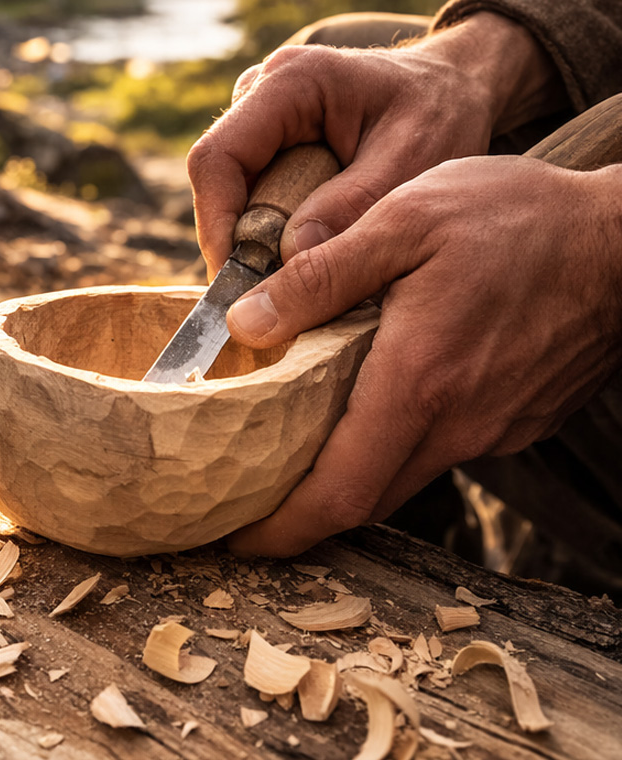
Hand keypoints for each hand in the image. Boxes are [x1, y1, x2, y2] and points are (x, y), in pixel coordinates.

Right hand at [188, 13, 565, 279]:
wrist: (459, 90)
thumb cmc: (442, 115)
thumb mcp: (413, 162)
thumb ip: (353, 207)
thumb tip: (291, 259)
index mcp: (291, 82)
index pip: (218, 157)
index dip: (215, 224)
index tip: (239, 282)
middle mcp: (263, 93)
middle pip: (219, 179)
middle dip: (238, 241)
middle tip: (273, 295)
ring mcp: (262, 118)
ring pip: (232, 192)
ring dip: (255, 240)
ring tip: (296, 280)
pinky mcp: (270, 142)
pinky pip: (252, 196)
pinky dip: (271, 233)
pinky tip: (305, 258)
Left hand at [223, 155, 621, 556]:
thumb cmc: (519, 219)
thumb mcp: (405, 220)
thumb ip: (320, 275)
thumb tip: (246, 323)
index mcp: (418, 382)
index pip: (339, 492)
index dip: (284, 529)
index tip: (239, 539)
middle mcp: (457, 424)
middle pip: (365, 499)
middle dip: (303, 515)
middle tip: (249, 501)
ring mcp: (492, 428)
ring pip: (402, 477)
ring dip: (347, 479)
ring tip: (294, 456)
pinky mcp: (515, 419)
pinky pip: (440, 449)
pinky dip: (393, 447)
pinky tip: (371, 408)